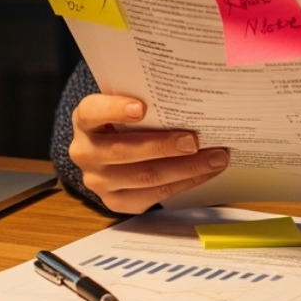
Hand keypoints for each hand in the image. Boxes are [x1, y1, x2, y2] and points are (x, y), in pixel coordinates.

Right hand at [67, 93, 229, 213]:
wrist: (108, 151)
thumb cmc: (124, 122)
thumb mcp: (124, 105)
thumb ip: (144, 102)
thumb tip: (188, 99)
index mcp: (85, 120)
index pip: (92, 112)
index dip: (115, 109)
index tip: (142, 107)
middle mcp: (86, 152)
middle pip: (125, 151)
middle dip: (164, 146)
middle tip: (194, 140)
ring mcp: (99, 181)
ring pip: (145, 177)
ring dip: (186, 168)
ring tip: (215, 158)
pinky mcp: (116, 201)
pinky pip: (155, 195)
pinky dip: (185, 182)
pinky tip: (205, 172)